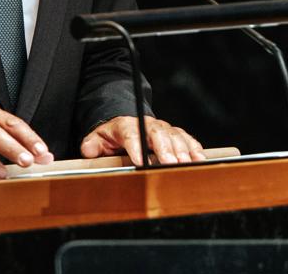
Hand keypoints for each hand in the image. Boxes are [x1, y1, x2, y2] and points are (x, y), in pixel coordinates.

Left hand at [80, 116, 204, 166]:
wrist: (126, 123)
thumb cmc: (113, 135)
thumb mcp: (97, 138)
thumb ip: (92, 145)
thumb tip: (88, 150)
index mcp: (126, 126)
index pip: (131, 134)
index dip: (136, 148)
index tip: (141, 162)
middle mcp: (148, 125)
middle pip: (158, 134)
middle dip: (165, 149)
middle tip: (170, 164)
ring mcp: (163, 128)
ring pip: (175, 136)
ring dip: (182, 151)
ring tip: (187, 164)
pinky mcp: (175, 134)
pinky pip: (187, 139)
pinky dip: (195, 149)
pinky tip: (200, 160)